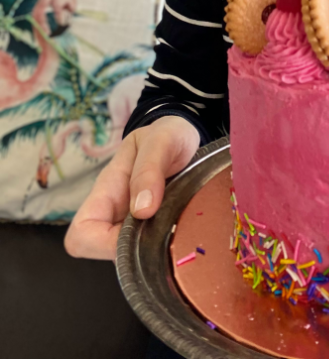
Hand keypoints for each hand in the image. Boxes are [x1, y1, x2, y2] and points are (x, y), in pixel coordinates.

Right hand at [64, 115, 200, 260]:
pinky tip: (185, 231)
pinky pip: (151, 249)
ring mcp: (133, 222)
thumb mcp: (161, 140)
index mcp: (106, 191)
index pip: (81, 234)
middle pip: (104, 251)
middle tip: (167, 234)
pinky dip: (167, 246)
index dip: (102, 244)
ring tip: (180, 229)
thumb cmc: (166, 135)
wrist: (184, 135)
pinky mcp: (153, 227)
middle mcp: (115, 213)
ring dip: (154, 249)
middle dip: (135, 251)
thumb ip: (149, 169)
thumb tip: (142, 210)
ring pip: (130, 255)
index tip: (140, 234)